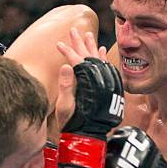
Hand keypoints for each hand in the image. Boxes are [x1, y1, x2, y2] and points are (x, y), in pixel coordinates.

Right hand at [54, 30, 123, 167]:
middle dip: (80, 43)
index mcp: (86, 84)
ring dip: (92, 47)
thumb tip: (66, 66)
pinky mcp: (107, 89)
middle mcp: (98, 82)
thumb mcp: (65, 106)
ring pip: (99, 61)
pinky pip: (107, 69)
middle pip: (89, 57)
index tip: (59, 44)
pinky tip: (101, 50)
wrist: (87, 136)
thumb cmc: (73, 124)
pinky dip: (103, 59)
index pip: (77, 62)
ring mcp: (104, 85)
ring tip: (88, 34)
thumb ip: (66, 86)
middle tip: (74, 30)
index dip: (68, 52)